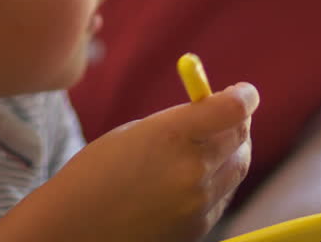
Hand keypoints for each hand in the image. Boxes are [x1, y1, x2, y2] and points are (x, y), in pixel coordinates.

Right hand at [0, 83, 258, 241]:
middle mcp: (192, 170)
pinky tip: (196, 177)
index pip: (231, 109)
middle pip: (241, 138)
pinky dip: (219, 181)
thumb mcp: (135, 132)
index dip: (245, 96)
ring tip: (213, 145)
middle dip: (240, 123)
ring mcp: (198, 203)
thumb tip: (218, 110)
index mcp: (171, 135)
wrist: (74, 227)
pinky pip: (223, 197)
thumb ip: (180, 121)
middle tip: (234, 117)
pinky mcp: (199, 228)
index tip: (245, 92)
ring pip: (237, 168)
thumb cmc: (96, 172)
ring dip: (232, 152)